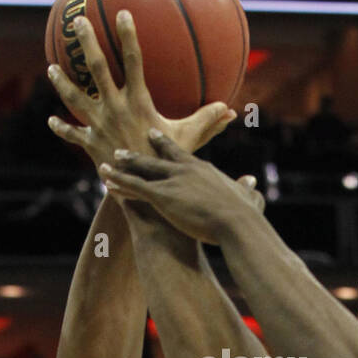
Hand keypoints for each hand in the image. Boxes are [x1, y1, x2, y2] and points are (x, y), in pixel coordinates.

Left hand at [46, 10, 235, 169]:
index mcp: (138, 102)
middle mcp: (114, 109)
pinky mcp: (90, 144)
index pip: (133, 61)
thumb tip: (231, 111)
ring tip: (51, 67)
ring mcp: (98, 125)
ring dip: (62, 82)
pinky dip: (62, 128)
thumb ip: (208, 122)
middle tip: (77, 22)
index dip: (128, 36)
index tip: (123, 14)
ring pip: (75, 98)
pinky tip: (52, 121)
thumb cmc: (167, 164)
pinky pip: (73, 133)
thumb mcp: (189, 140)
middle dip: (87, 43)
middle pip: (96, 69)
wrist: (142, 194)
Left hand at [99, 130, 262, 244]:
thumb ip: (247, 188)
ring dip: (124, 166)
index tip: (153, 135)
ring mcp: (172, 181)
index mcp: (202, 168)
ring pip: (141, 171)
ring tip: (108, 161)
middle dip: (139, 152)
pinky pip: (135, 188)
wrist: (235, 222)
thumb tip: (252, 183)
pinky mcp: (162, 196)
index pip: (179, 153)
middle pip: (156, 157)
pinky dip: (120, 183)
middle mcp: (184, 169)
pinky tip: (106, 180)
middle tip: (125, 146)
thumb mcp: (247, 197)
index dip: (164, 144)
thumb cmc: (244, 214)